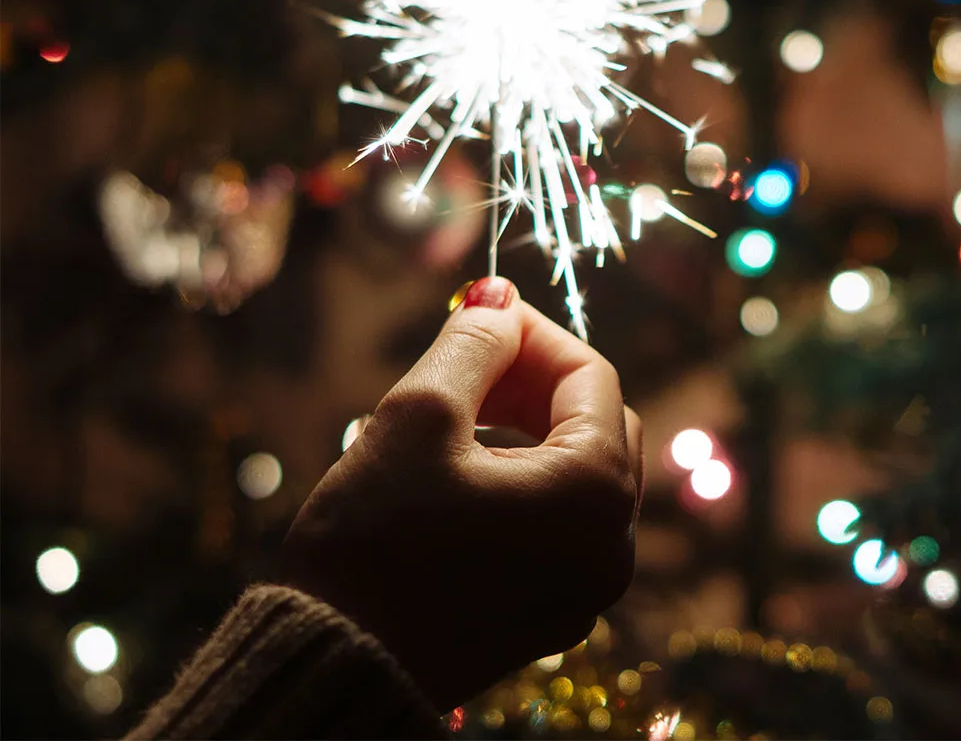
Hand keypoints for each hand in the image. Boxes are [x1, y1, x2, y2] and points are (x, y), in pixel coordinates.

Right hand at [281, 277, 642, 710]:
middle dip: (538, 381)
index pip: (592, 375)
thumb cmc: (371, 546)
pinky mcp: (554, 613)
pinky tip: (461, 474)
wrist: (337, 669)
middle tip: (470, 361)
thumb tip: (501, 301)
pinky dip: (526, 482)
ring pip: (581, 473)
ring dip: (530, 429)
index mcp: (595, 492)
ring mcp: (589, 587)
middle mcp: (613, 544)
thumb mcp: (415, 418)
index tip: (478, 316)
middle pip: (598, 423)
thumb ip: (471, 345)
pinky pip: (562, 523)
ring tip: (455, 413)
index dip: (535, 335)